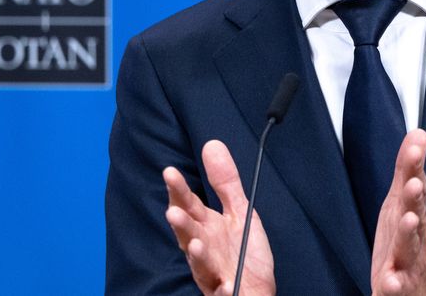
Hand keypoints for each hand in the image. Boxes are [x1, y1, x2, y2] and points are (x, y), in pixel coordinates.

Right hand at [163, 140, 275, 295]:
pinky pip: (223, 292)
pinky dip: (223, 289)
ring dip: (197, 255)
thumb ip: (225, 182)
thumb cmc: (242, 253)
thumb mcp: (240, 212)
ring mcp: (212, 271)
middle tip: (173, 211)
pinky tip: (226, 285)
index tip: (170, 172)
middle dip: (181, 224)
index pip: (189, 205)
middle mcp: (203, 248)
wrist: (255, 289)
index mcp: (206, 226)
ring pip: (200, 263)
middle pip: (189, 234)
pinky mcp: (224, 291)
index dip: (179, 190)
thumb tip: (212, 144)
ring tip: (196, 245)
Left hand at [370, 129, 425, 295]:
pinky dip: (394, 284)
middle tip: (414, 183)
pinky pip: (396, 286)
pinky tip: (390, 281)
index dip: (415, 166)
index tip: (417, 146)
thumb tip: (417, 133)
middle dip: (415, 199)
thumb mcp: (403, 202)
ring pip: (409, 248)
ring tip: (408, 220)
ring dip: (408, 234)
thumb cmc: (408, 241)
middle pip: (415, 215)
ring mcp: (407, 262)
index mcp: (412, 214)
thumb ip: (407, 170)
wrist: (417, 289)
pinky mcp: (397, 286)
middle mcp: (413, 237)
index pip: (415, 186)